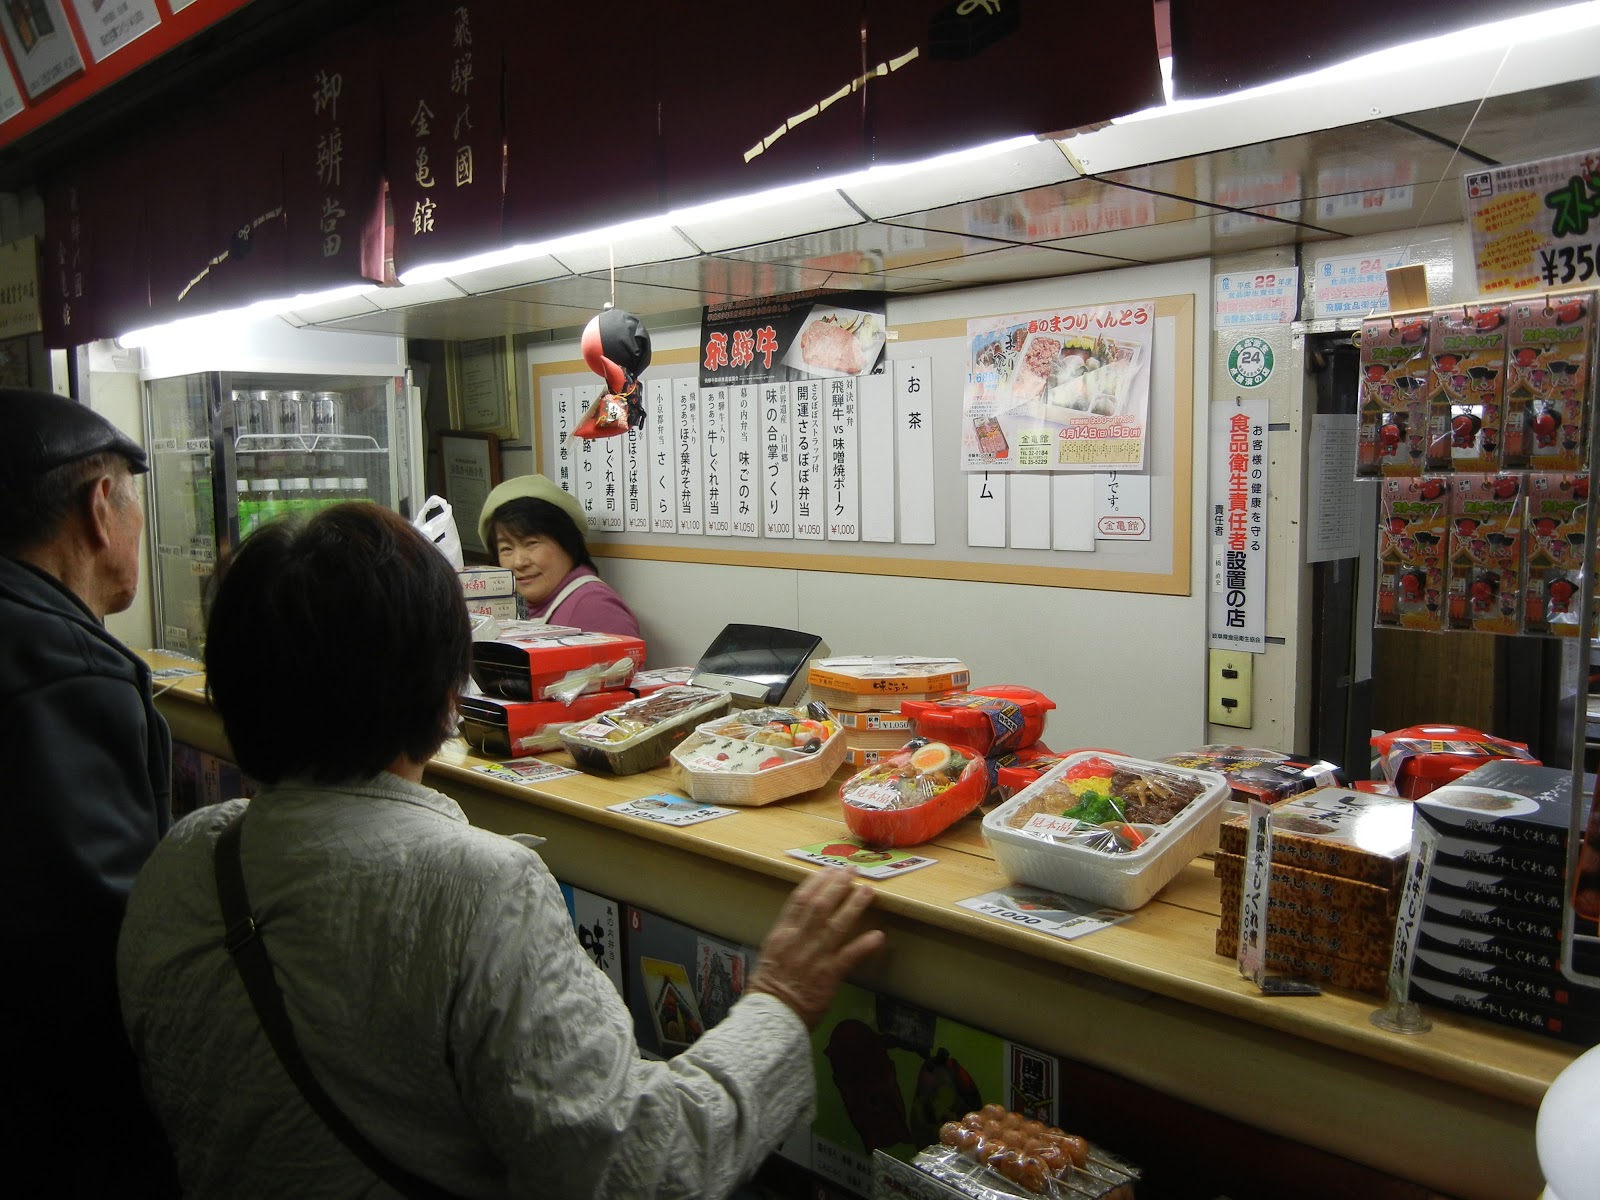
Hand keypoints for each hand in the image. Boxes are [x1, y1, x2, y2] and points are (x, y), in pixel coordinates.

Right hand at [747, 867, 885, 1029]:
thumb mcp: (771, 955)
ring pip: (836, 925)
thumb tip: (802, 921)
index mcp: (781, 934)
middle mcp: (798, 941)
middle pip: (820, 906)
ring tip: (867, 891)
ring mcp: (814, 958)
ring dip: (854, 906)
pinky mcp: (828, 976)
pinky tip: (878, 935)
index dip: (816, 883)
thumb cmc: (767, 990)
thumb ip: (787, 937)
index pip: (799, 900)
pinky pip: (849, 957)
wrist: (769, 1018)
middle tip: (852, 872)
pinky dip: (864, 945)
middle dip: (837, 886)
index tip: (828, 871)